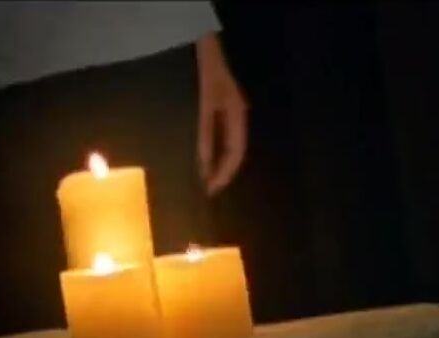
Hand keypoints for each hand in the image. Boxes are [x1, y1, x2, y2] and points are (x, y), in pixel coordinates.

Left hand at [196, 33, 247, 195]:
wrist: (204, 46)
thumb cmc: (204, 75)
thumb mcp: (204, 106)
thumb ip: (204, 136)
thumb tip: (203, 166)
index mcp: (238, 117)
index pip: (235, 154)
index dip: (225, 174)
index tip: (211, 190)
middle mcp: (236, 117)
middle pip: (233, 152)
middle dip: (221, 172)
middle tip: (206, 190)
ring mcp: (228, 113)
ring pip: (226, 145)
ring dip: (215, 162)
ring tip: (202, 179)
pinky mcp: (218, 110)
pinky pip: (218, 136)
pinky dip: (210, 150)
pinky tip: (200, 158)